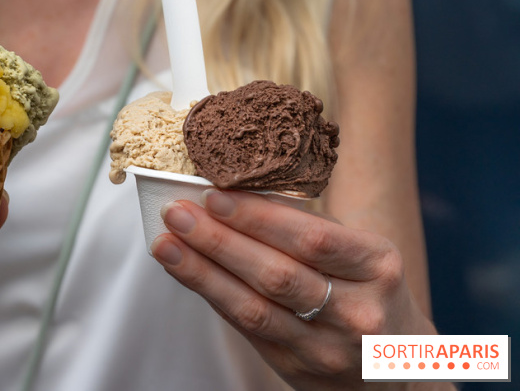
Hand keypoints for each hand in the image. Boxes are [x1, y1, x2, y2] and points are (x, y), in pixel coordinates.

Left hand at [151, 190, 436, 389]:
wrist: (398, 372)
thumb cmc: (370, 292)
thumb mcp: (363, 254)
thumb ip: (309, 229)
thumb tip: (237, 192)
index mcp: (378, 267)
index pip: (313, 238)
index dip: (259, 218)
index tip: (215, 195)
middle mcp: (357, 313)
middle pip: (277, 275)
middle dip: (219, 241)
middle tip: (177, 213)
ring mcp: (326, 348)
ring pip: (254, 308)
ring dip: (202, 272)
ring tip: (166, 243)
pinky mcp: (296, 369)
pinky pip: (246, 329)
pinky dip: (212, 296)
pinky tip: (187, 272)